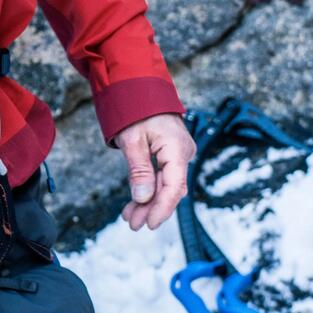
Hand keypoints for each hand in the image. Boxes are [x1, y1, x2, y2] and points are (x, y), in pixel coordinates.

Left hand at [113, 113, 196, 230]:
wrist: (140, 87)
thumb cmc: (135, 109)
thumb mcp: (132, 140)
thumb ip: (139, 170)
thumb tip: (143, 198)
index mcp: (177, 149)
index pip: (174, 187)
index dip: (162, 208)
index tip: (149, 224)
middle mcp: (183, 153)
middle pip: (170, 188)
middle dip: (151, 208)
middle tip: (133, 224)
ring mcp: (178, 153)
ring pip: (166, 185)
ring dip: (148, 201)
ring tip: (130, 217)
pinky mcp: (170, 153)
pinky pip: (162, 176)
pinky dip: (149, 188)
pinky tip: (136, 202)